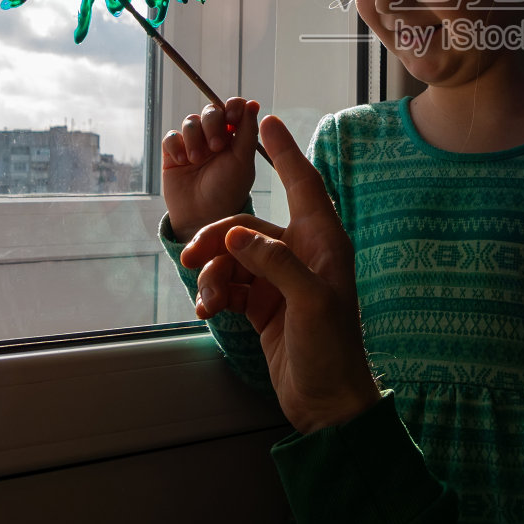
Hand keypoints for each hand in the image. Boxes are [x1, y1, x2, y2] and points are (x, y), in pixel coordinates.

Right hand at [160, 97, 259, 242]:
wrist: (202, 217)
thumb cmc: (228, 191)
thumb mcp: (242, 161)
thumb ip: (247, 132)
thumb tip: (253, 103)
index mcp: (235, 136)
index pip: (233, 107)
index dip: (232, 107)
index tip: (233, 119)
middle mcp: (214, 136)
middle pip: (211, 110)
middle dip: (213, 124)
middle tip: (216, 146)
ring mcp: (193, 144)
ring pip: (190, 122)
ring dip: (194, 137)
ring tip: (197, 159)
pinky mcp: (173, 153)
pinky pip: (171, 136)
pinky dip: (176, 145)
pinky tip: (182, 161)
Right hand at [183, 115, 380, 434]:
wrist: (326, 402)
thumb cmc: (331, 350)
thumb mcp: (310, 302)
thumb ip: (274, 263)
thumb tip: (237, 235)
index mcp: (324, 243)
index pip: (304, 184)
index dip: (285, 152)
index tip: (265, 121)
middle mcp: (302, 254)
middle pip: (249, 225)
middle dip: (219, 238)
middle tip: (191, 255)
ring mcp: (279, 280)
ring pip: (232, 256)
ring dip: (212, 272)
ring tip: (205, 297)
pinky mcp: (262, 304)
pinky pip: (228, 284)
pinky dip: (214, 292)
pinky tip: (208, 311)